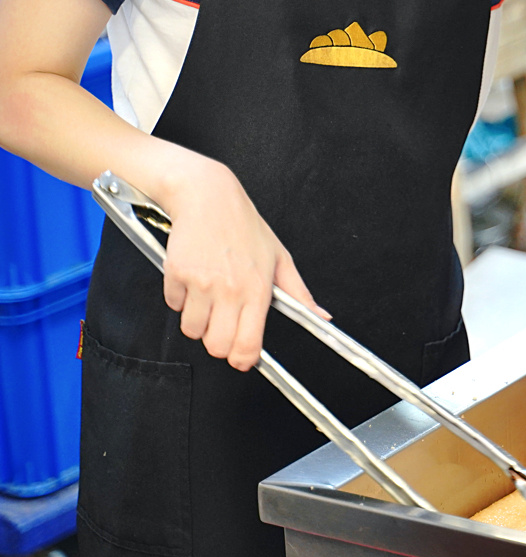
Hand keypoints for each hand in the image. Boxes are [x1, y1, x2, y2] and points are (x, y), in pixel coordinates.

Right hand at [159, 159, 327, 370]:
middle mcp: (230, 290)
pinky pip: (173, 305)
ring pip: (192, 330)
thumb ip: (299, 293)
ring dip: (198, 321)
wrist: (208, 197)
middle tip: (223, 324)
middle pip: (216, 347)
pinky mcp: (176, 274)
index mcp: (258, 290)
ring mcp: (201, 283)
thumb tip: (322, 317)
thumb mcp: (280, 258)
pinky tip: (193, 279)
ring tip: (209, 297)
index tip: (242, 358)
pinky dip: (180, 298)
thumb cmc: (245, 226)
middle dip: (218, 343)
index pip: (247, 345)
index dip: (243, 359)